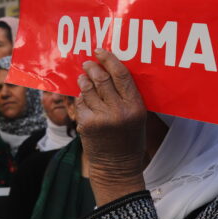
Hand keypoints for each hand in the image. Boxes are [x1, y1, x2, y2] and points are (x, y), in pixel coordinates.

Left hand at [75, 49, 146, 205]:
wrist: (117, 167)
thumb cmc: (129, 139)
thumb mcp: (137, 116)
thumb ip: (126, 95)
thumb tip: (110, 69)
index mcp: (135, 106)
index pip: (121, 75)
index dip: (109, 59)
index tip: (100, 51)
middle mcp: (118, 111)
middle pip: (101, 78)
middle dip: (92, 67)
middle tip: (88, 62)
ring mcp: (101, 117)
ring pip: (87, 88)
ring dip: (83, 80)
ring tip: (83, 77)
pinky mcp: (86, 124)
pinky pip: (80, 102)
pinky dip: (80, 98)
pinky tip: (84, 99)